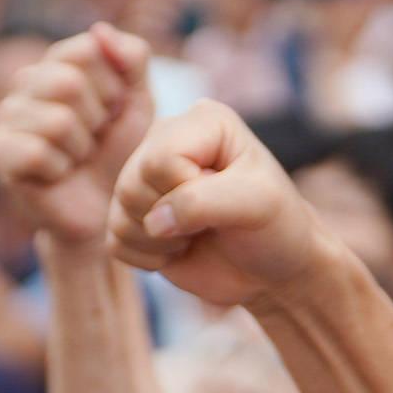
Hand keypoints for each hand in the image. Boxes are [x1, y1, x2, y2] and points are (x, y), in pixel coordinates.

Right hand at [0, 23, 154, 247]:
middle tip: (94, 140)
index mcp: (58, 61)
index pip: (87, 50)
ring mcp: (6, 114)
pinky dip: (59, 169)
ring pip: (57, 121)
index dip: (112, 88)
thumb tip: (99, 30)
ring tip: (77, 158)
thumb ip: (132, 58)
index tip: (112, 112)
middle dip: (96, 120)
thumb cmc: (119, 152)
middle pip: (69, 83)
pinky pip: (37, 152)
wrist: (105, 207)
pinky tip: (58, 174)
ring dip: (80, 149)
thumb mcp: (138, 101)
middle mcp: (25, 81)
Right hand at [110, 102, 330, 309]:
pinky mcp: (133, 215)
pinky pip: (115, 240)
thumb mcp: (259, 205)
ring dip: (161, 242)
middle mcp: (166, 140)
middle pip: (132, 184)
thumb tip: (153, 221)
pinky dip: (148, 258)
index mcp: (202, 121)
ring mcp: (145, 177)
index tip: (227, 202)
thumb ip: (203, 202)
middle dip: (174, 220)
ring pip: (119, 213)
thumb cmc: (277, 228)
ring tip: (198, 234)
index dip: (189, 192)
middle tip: (212, 222)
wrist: (275, 271)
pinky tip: (180, 249)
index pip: (162, 158)